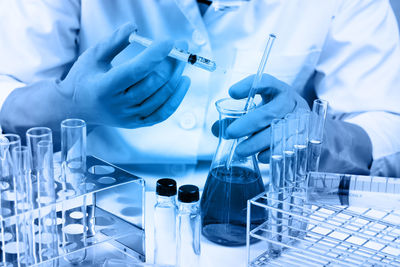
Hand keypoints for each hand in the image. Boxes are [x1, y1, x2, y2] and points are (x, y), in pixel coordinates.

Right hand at [59, 22, 189, 127]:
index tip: (169, 42)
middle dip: (171, 63)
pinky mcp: (137, 123)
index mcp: (104, 88)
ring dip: (176, 76)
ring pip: (161, 97)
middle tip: (180, 46)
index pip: (135, 71)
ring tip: (182, 59)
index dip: (154, 56)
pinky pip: (162, 113)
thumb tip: (133, 28)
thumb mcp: (93, 57)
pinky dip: (176, 97)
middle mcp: (118, 106)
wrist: (77, 108)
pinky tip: (183, 81)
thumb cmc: (84, 79)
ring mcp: (129, 117)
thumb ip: (113, 42)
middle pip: (152, 84)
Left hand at [224, 74, 308, 162]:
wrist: (306, 126)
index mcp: (278, 90)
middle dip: (247, 124)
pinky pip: (288, 147)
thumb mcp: (259, 110)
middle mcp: (291, 102)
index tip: (232, 92)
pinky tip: (260, 157)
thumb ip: (236, 117)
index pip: (266, 82)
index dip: (249, 85)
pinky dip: (272, 153)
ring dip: (256, 142)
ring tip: (240, 150)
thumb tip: (216, 128)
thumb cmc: (276, 115)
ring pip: (278, 131)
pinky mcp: (306, 137)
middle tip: (229, 133)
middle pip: (269, 112)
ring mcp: (301, 120)